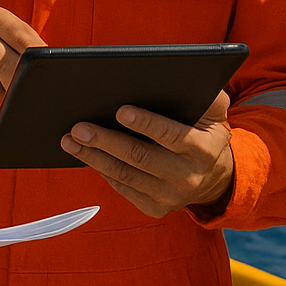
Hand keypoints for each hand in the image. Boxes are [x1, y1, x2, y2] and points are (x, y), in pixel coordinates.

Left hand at [60, 91, 234, 218]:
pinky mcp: (155, 208)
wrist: (214, 179)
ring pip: (125, 175)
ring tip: (71, 141)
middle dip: (106, 140)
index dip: (145, 123)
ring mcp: (169, 196)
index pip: (169, 135)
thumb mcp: (215, 115)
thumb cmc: (205, 135)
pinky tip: (86, 156)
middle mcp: (186, 176)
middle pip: (139, 157)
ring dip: (93, 157)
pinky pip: (123, 188)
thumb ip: (208, 97)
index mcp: (201, 149)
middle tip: (79, 127)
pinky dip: (102, 171)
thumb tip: (189, 77)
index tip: (120, 111)